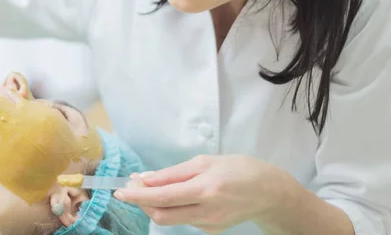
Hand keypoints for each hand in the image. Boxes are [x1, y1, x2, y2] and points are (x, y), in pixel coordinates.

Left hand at [114, 155, 289, 233]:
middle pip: (161, 216)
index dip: (137, 195)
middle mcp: (205, 212)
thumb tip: (146, 179)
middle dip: (141, 203)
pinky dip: (170, 207)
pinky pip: (183, 219)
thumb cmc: (238, 169)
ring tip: (149, 188)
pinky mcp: (210, 230)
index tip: (121, 190)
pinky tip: (172, 195)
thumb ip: (174, 173)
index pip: (162, 197)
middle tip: (131, 188)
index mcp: (205, 189)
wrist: (269, 192)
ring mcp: (208, 225)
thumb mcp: (205, 162)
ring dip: (153, 205)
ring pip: (170, 219)